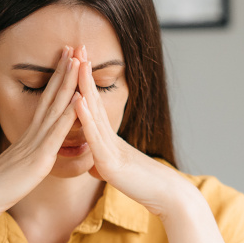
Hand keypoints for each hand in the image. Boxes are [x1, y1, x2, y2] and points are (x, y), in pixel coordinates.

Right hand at [0, 47, 80, 225]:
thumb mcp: (15, 169)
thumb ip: (24, 159)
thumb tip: (29, 156)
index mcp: (27, 137)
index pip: (45, 102)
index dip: (56, 81)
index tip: (66, 61)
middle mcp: (31, 135)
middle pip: (51, 97)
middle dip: (64, 71)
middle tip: (74, 47)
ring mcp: (35, 145)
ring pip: (55, 108)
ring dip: (68, 84)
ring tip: (78, 61)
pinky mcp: (38, 159)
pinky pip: (56, 134)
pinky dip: (68, 116)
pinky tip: (79, 100)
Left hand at [73, 45, 189, 218]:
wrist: (166, 197)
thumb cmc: (144, 186)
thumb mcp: (118, 174)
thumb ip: (105, 166)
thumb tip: (94, 166)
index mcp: (108, 140)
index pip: (93, 106)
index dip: (84, 83)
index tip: (77, 60)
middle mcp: (110, 138)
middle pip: (94, 100)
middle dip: (84, 73)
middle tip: (78, 45)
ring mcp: (111, 148)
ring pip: (94, 113)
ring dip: (84, 87)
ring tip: (77, 62)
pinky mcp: (111, 162)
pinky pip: (95, 137)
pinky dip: (86, 118)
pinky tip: (78, 101)